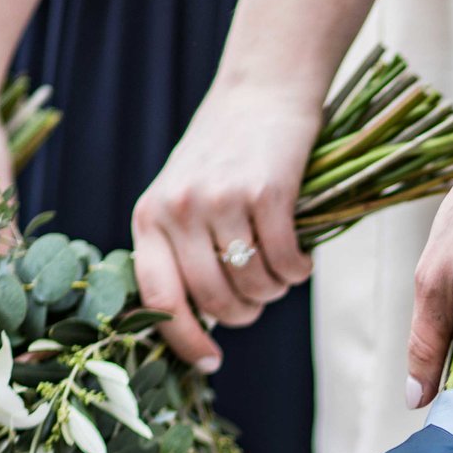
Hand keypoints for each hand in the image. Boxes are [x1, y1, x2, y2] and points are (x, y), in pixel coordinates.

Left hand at [131, 83, 319, 371]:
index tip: (210, 363)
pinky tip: (302, 256)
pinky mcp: (265, 192)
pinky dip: (299, 270)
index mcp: (150, 217)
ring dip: (275, 290)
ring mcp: (220, 200)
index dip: (184, 341)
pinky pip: (286, 262)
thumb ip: (181, 251)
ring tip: (281, 267)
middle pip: (216, 301)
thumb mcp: (184, 197)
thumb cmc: (225, 153)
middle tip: (261, 297)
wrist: (262, 89)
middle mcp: (178, 209)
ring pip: (254, 286)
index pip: (159, 299)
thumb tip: (201, 322)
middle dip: (246, 313)